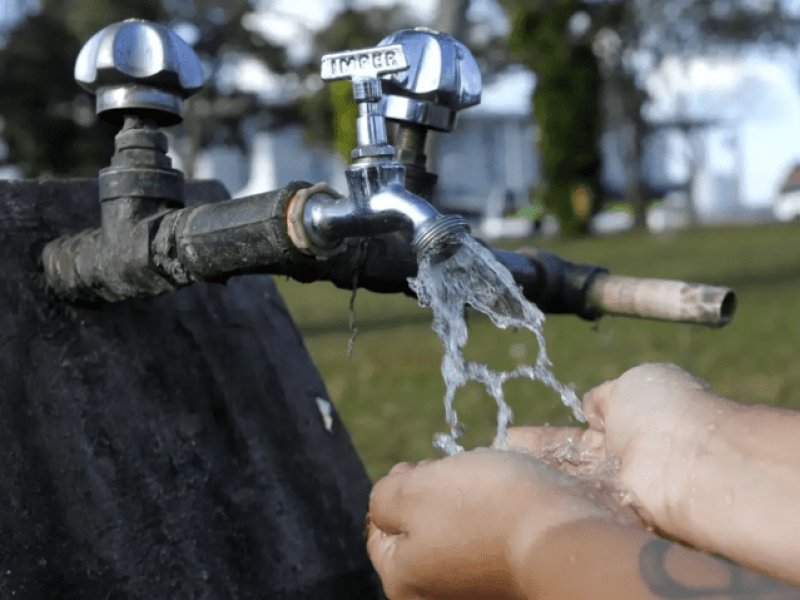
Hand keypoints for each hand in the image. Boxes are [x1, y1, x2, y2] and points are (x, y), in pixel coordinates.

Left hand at [366, 448, 636, 599]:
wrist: (568, 537)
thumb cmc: (485, 509)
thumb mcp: (413, 491)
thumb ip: (384, 496)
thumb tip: (387, 499)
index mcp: (403, 582)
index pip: (380, 530)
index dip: (397, 487)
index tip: (420, 466)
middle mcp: (438, 597)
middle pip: (420, 532)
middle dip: (433, 495)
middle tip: (456, 472)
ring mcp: (477, 593)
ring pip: (458, 533)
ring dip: (468, 504)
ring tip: (489, 484)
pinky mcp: (512, 583)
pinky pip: (492, 543)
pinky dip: (497, 519)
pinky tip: (511, 503)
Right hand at [506, 363, 730, 530]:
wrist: (693, 460)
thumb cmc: (668, 411)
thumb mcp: (633, 383)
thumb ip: (605, 396)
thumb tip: (591, 405)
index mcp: (626, 424)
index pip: (575, 435)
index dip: (544, 437)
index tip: (512, 436)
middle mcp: (618, 461)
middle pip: (564, 462)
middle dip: (531, 459)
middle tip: (495, 455)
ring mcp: (612, 489)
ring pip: (564, 482)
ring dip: (532, 475)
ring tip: (493, 471)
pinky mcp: (609, 513)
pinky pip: (570, 501)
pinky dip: (543, 495)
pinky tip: (512, 489)